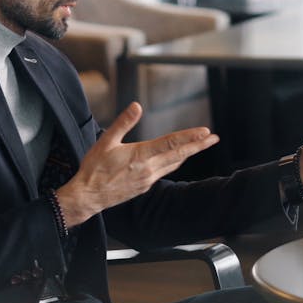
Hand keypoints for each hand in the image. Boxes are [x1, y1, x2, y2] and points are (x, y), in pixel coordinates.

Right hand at [55, 102, 219, 227]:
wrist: (88, 196)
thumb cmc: (94, 169)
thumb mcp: (106, 141)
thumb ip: (123, 123)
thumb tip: (136, 106)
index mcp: (140, 156)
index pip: (170, 143)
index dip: (189, 136)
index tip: (205, 132)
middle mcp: (148, 169)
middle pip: (179, 154)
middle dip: (198, 145)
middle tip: (213, 138)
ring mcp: (148, 179)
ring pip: (174, 164)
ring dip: (189, 153)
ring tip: (201, 145)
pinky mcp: (144, 186)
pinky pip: (164, 171)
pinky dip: (175, 162)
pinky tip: (178, 158)